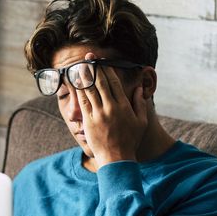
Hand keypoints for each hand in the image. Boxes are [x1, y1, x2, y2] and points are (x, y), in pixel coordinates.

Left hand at [75, 53, 148, 167]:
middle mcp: (110, 107)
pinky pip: (82, 102)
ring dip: (83, 76)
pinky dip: (78, 90)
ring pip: (89, 90)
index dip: (106, 70)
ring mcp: (98, 114)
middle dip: (93, 67)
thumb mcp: (141, 122)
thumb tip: (139, 88)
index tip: (101, 61)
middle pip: (100, 82)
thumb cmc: (130, 141)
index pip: (113, 82)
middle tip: (88, 56)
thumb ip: (140, 104)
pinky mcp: (88, 121)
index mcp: (123, 106)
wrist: (116, 158)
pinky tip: (75, 82)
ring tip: (79, 64)